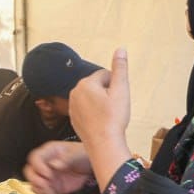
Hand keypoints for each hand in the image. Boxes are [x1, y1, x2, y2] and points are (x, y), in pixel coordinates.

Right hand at [25, 141, 92, 193]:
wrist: (90, 166)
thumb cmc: (83, 155)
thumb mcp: (77, 154)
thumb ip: (66, 158)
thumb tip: (54, 164)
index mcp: (49, 152)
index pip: (35, 158)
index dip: (38, 167)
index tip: (48, 174)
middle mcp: (44, 164)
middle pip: (30, 172)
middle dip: (36, 180)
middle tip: (47, 185)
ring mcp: (46, 177)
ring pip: (34, 184)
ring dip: (41, 191)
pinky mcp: (51, 187)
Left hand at [71, 47, 132, 187]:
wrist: (103, 144)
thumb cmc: (113, 118)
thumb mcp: (121, 89)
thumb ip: (120, 68)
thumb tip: (120, 49)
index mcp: (85, 83)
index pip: (106, 75)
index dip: (116, 86)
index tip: (118, 99)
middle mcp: (75, 92)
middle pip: (98, 86)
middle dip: (107, 94)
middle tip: (113, 109)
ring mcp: (72, 106)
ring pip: (92, 98)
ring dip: (101, 104)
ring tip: (107, 116)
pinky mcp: (73, 118)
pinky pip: (87, 110)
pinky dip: (94, 114)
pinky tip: (100, 122)